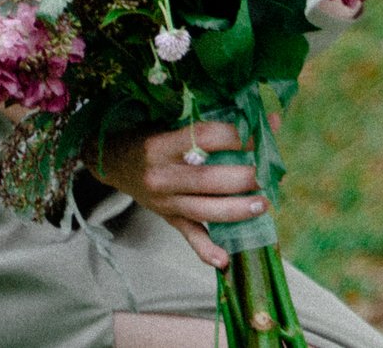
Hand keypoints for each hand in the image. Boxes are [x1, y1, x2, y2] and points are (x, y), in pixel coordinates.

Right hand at [93, 122, 264, 268]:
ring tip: (263, 205)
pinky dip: (206, 250)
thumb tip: (269, 121)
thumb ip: (218, 125)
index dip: (239, 137)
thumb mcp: (176, 124)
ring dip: (236, 210)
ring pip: (203, 211)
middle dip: (244, 178)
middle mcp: (162, 176)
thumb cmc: (152, 136)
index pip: (208, 138)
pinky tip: (225, 260)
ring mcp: (164, 201)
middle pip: (208, 180)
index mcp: (163, 145)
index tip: (261, 135)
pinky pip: (189, 235)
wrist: (113, 161)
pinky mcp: (167, 217)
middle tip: (267, 175)